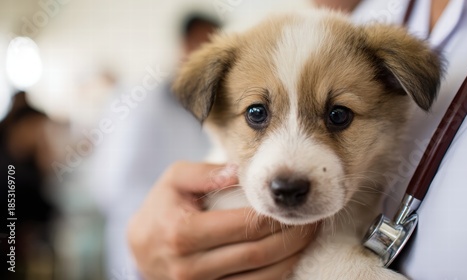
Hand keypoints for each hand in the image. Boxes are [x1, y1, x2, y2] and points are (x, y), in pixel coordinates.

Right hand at [127, 161, 316, 279]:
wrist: (140, 247)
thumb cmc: (161, 208)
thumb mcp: (174, 180)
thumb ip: (205, 173)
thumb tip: (240, 172)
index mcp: (183, 232)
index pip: (244, 225)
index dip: (276, 216)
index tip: (296, 205)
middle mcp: (191, 267)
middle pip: (258, 254)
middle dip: (293, 237)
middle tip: (313, 221)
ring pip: (261, 278)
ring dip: (292, 258)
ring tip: (309, 237)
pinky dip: (277, 275)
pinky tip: (290, 257)